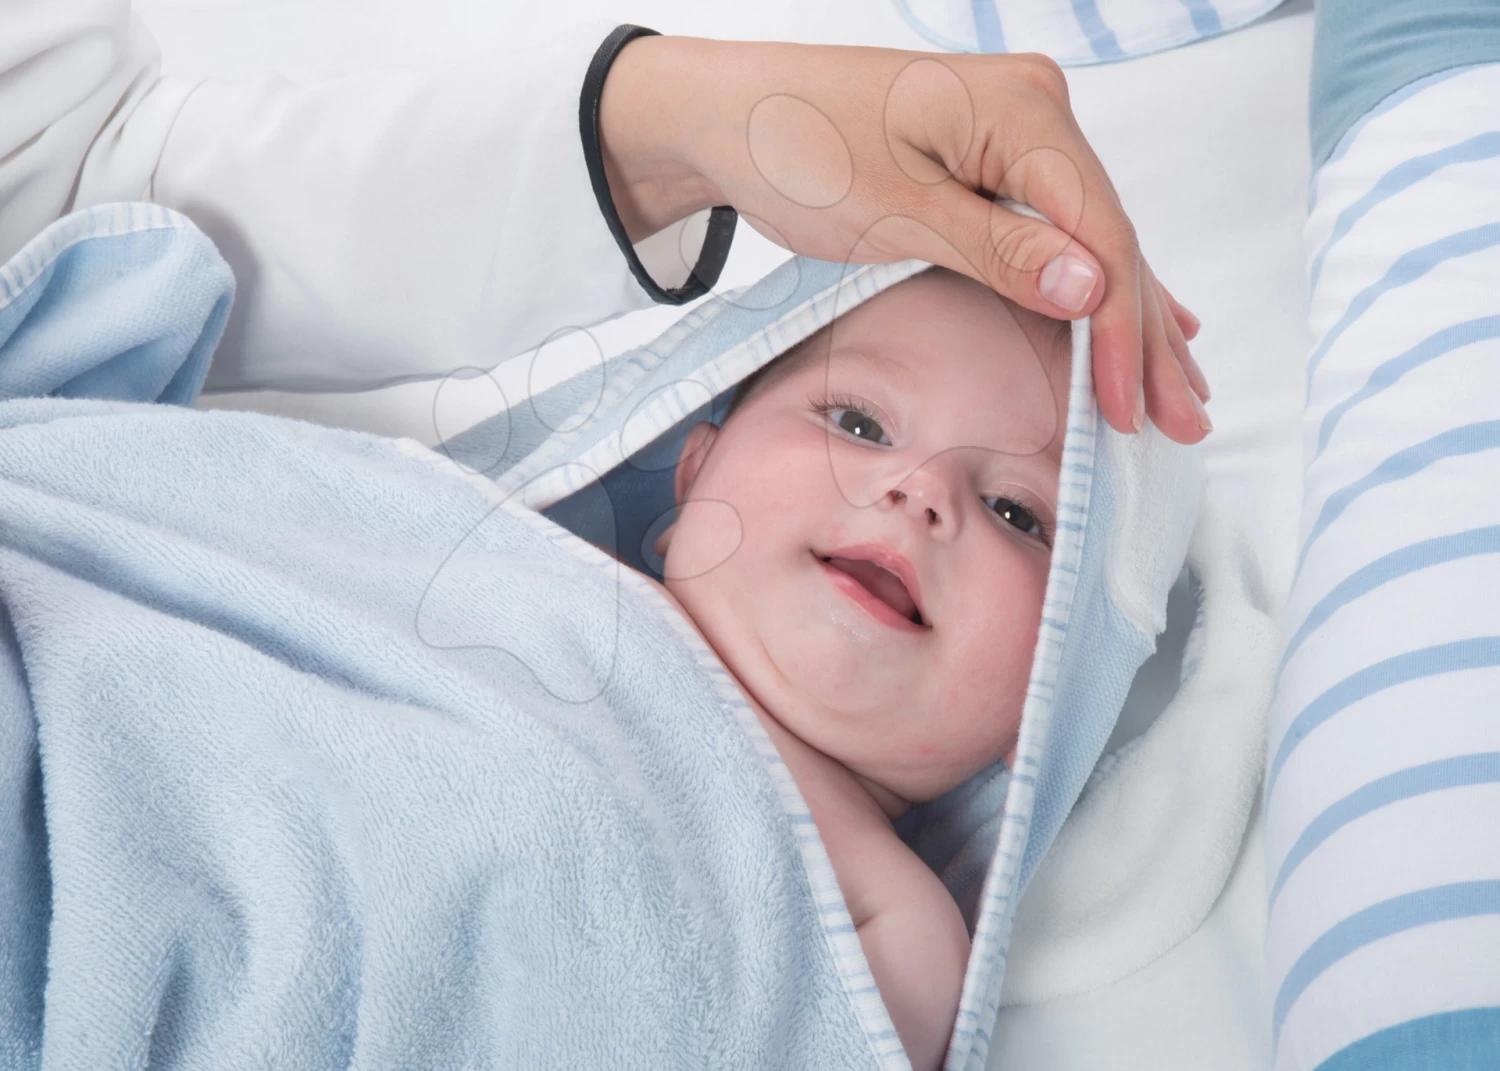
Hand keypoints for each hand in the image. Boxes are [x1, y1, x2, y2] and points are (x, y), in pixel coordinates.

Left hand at [598, 36, 1211, 443]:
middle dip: (1144, 337)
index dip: (1119, 331)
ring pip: (1089, 241)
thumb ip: (998, 253)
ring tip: (1176, 389)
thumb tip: (1093, 290)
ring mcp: (1016, 132)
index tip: (1128, 408)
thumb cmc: (797, 148)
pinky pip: (1056, 231)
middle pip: (1109, 239)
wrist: (730, 115)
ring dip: (1128, 320)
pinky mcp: (990, 157)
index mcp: (1021, 111)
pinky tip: (1142, 316)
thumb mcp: (896, 213)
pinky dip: (1089, 286)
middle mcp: (1034, 112)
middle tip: (1186, 418)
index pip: (1098, 235)